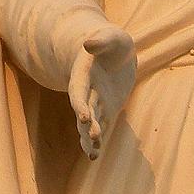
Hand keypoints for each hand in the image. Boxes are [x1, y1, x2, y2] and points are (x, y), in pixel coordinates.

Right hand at [67, 25, 135, 158]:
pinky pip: (99, 128)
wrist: (114, 53)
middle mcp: (86, 92)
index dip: (79, 104)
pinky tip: (94, 156)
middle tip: (94, 137)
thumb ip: (101, 41)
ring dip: (90, 139)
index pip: (79, 92)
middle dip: (88, 125)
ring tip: (93, 154)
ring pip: (89, 124)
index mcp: (83, 75)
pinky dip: (95, 141)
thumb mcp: (111, 37)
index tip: (83, 117)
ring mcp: (95, 104)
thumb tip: (89, 44)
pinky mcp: (106, 111)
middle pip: (84, 111)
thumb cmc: (112, 42)